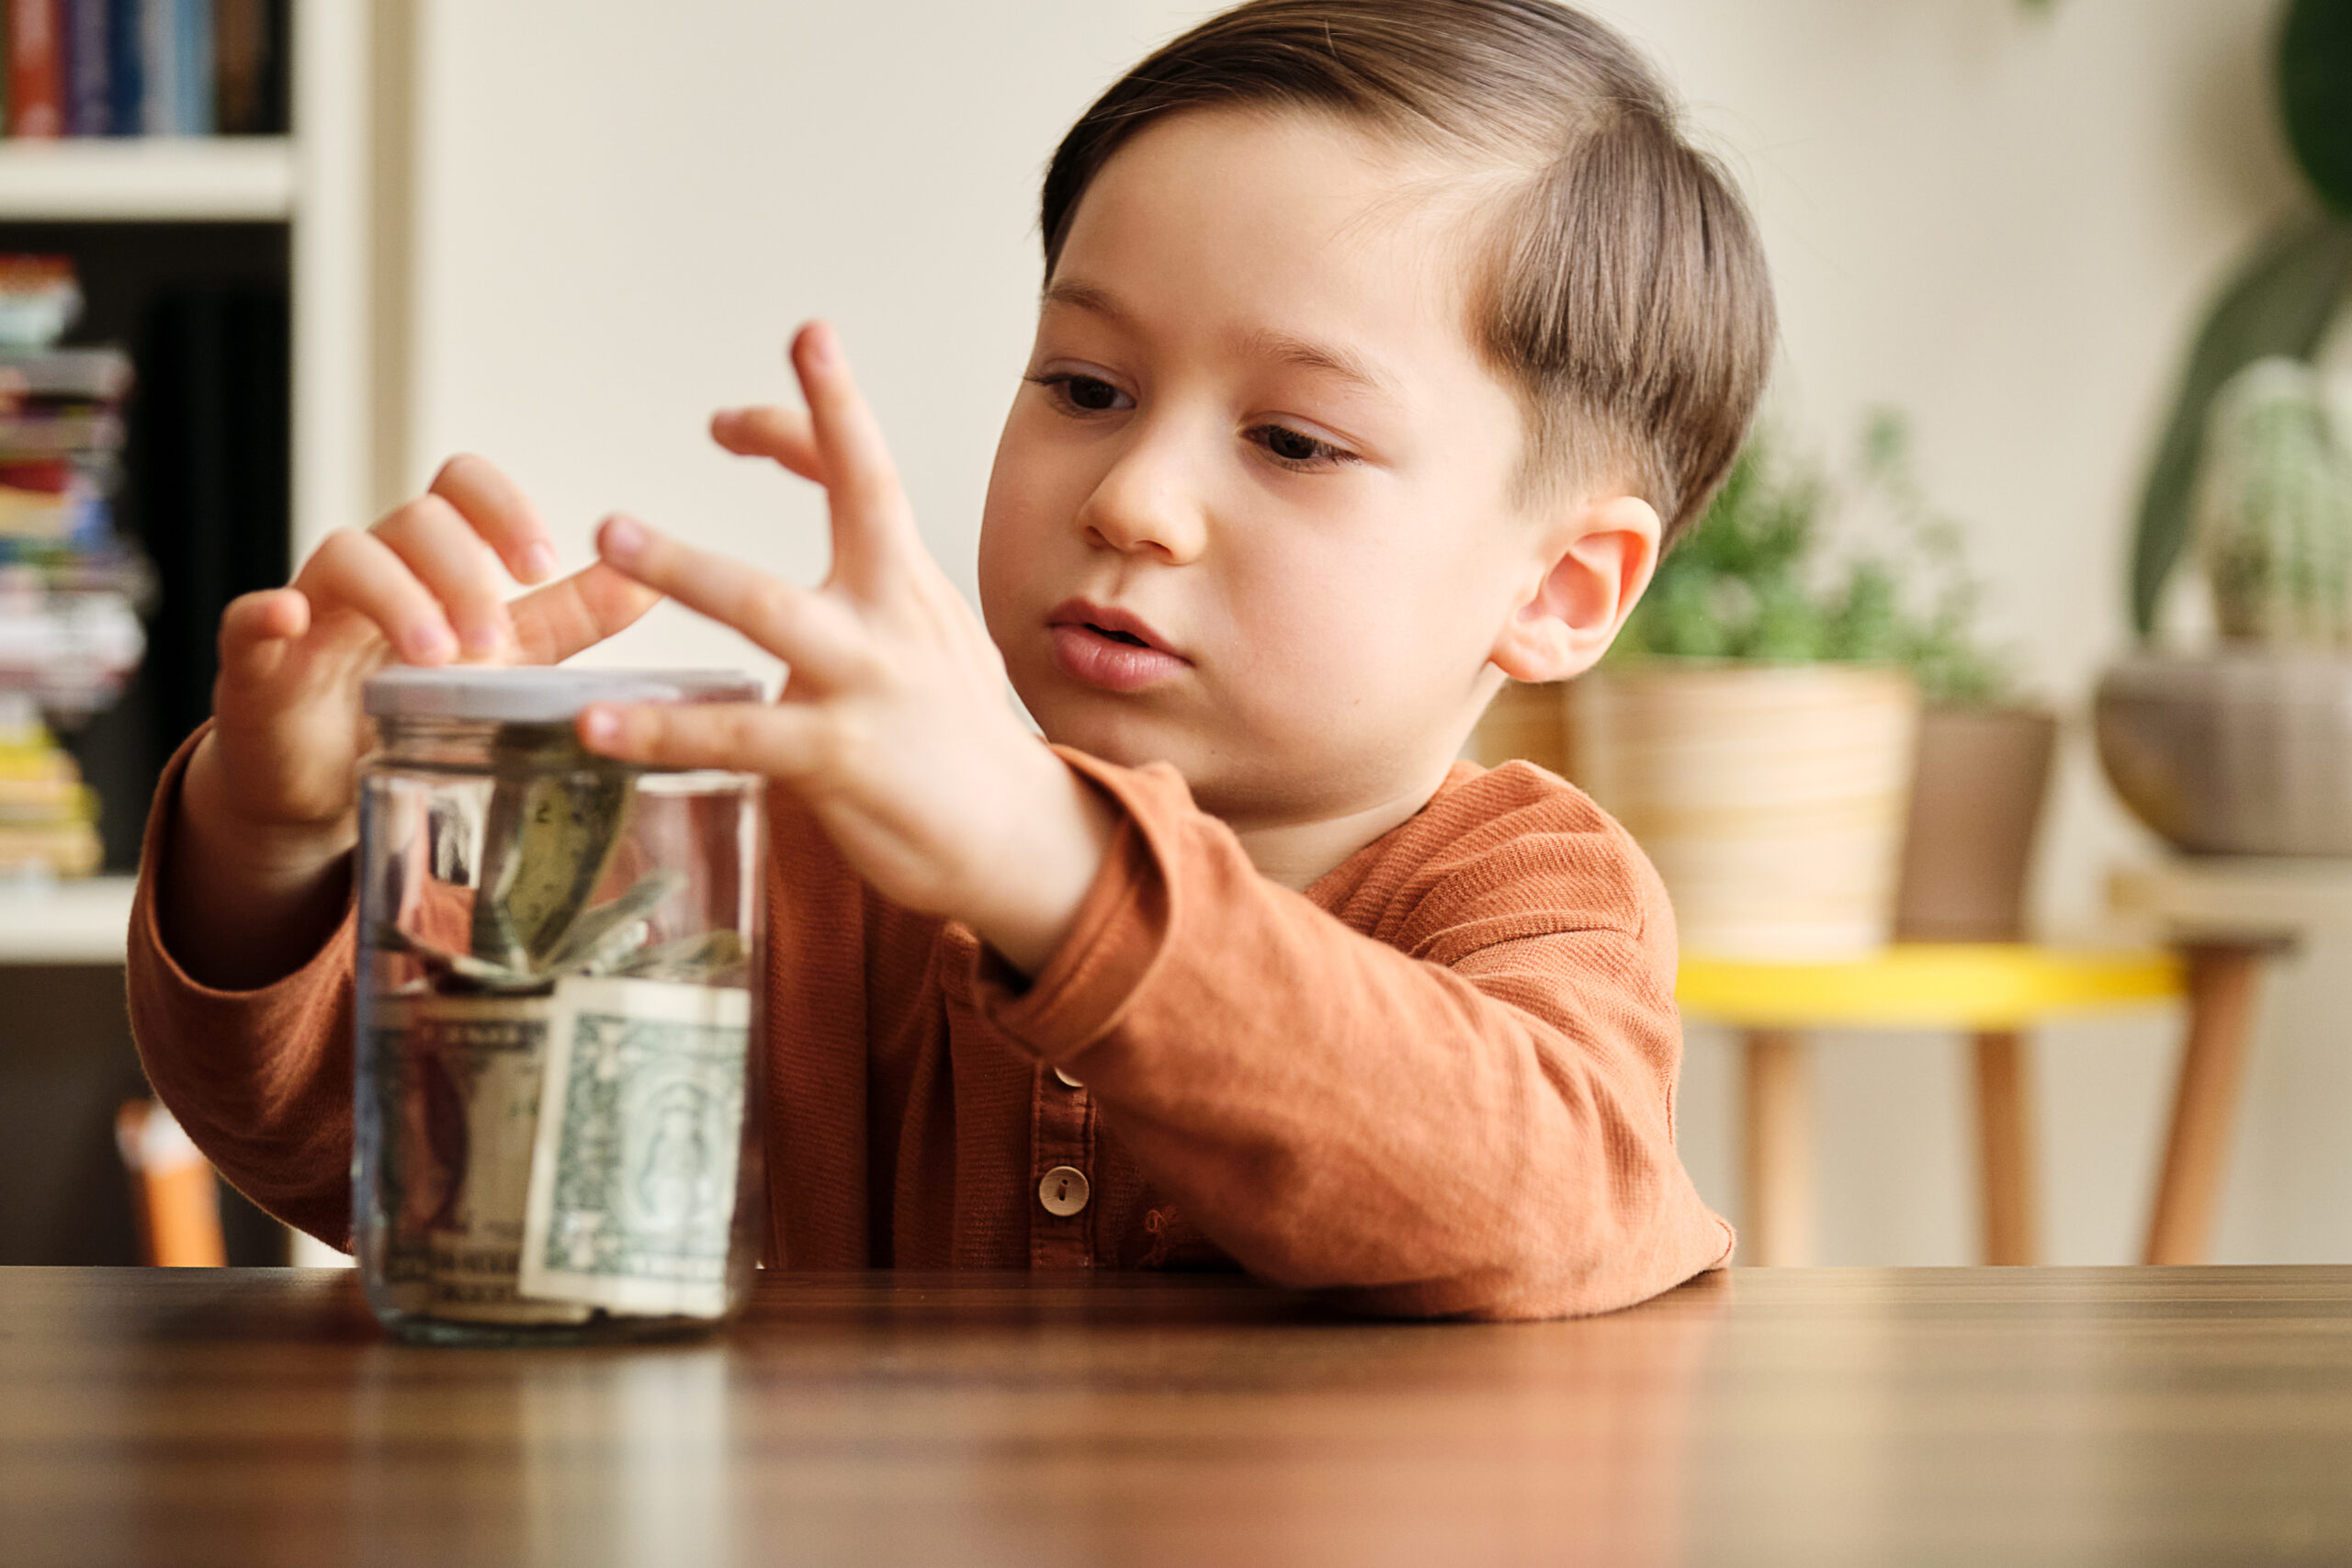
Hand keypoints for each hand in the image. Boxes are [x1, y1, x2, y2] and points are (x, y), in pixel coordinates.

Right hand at [167, 457, 661, 988]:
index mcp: (429, 560)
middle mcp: (370, 569)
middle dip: (461, 572)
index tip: (541, 562)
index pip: (458, 487)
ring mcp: (310, 610)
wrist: (327, 787)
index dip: (499, 508)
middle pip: (410, 520)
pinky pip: (247, 620)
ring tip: (436, 655)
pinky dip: (266, 614)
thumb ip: (569, 620)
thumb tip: (651, 580)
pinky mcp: (256, 665)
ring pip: (343, 556)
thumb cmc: (410, 704)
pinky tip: (289, 618)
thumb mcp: (502, 661)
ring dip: (397, 596)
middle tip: (493, 639)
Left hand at [580, 322, 1113, 975]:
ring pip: (770, 608)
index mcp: (908, 582)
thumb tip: (853, 543)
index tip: (741, 404)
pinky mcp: (840, 755)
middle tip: (725, 403)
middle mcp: (894, 614)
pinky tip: (601, 727)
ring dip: (689, 566)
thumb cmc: (960, 740)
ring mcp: (868, 682)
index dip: (817, 416)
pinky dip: (663, 731)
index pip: (864, 472)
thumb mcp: (935, 639)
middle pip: (858, 498)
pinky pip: (738, 736)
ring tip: (614, 535)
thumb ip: (885, 588)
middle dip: (801, 434)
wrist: (1019, 841)